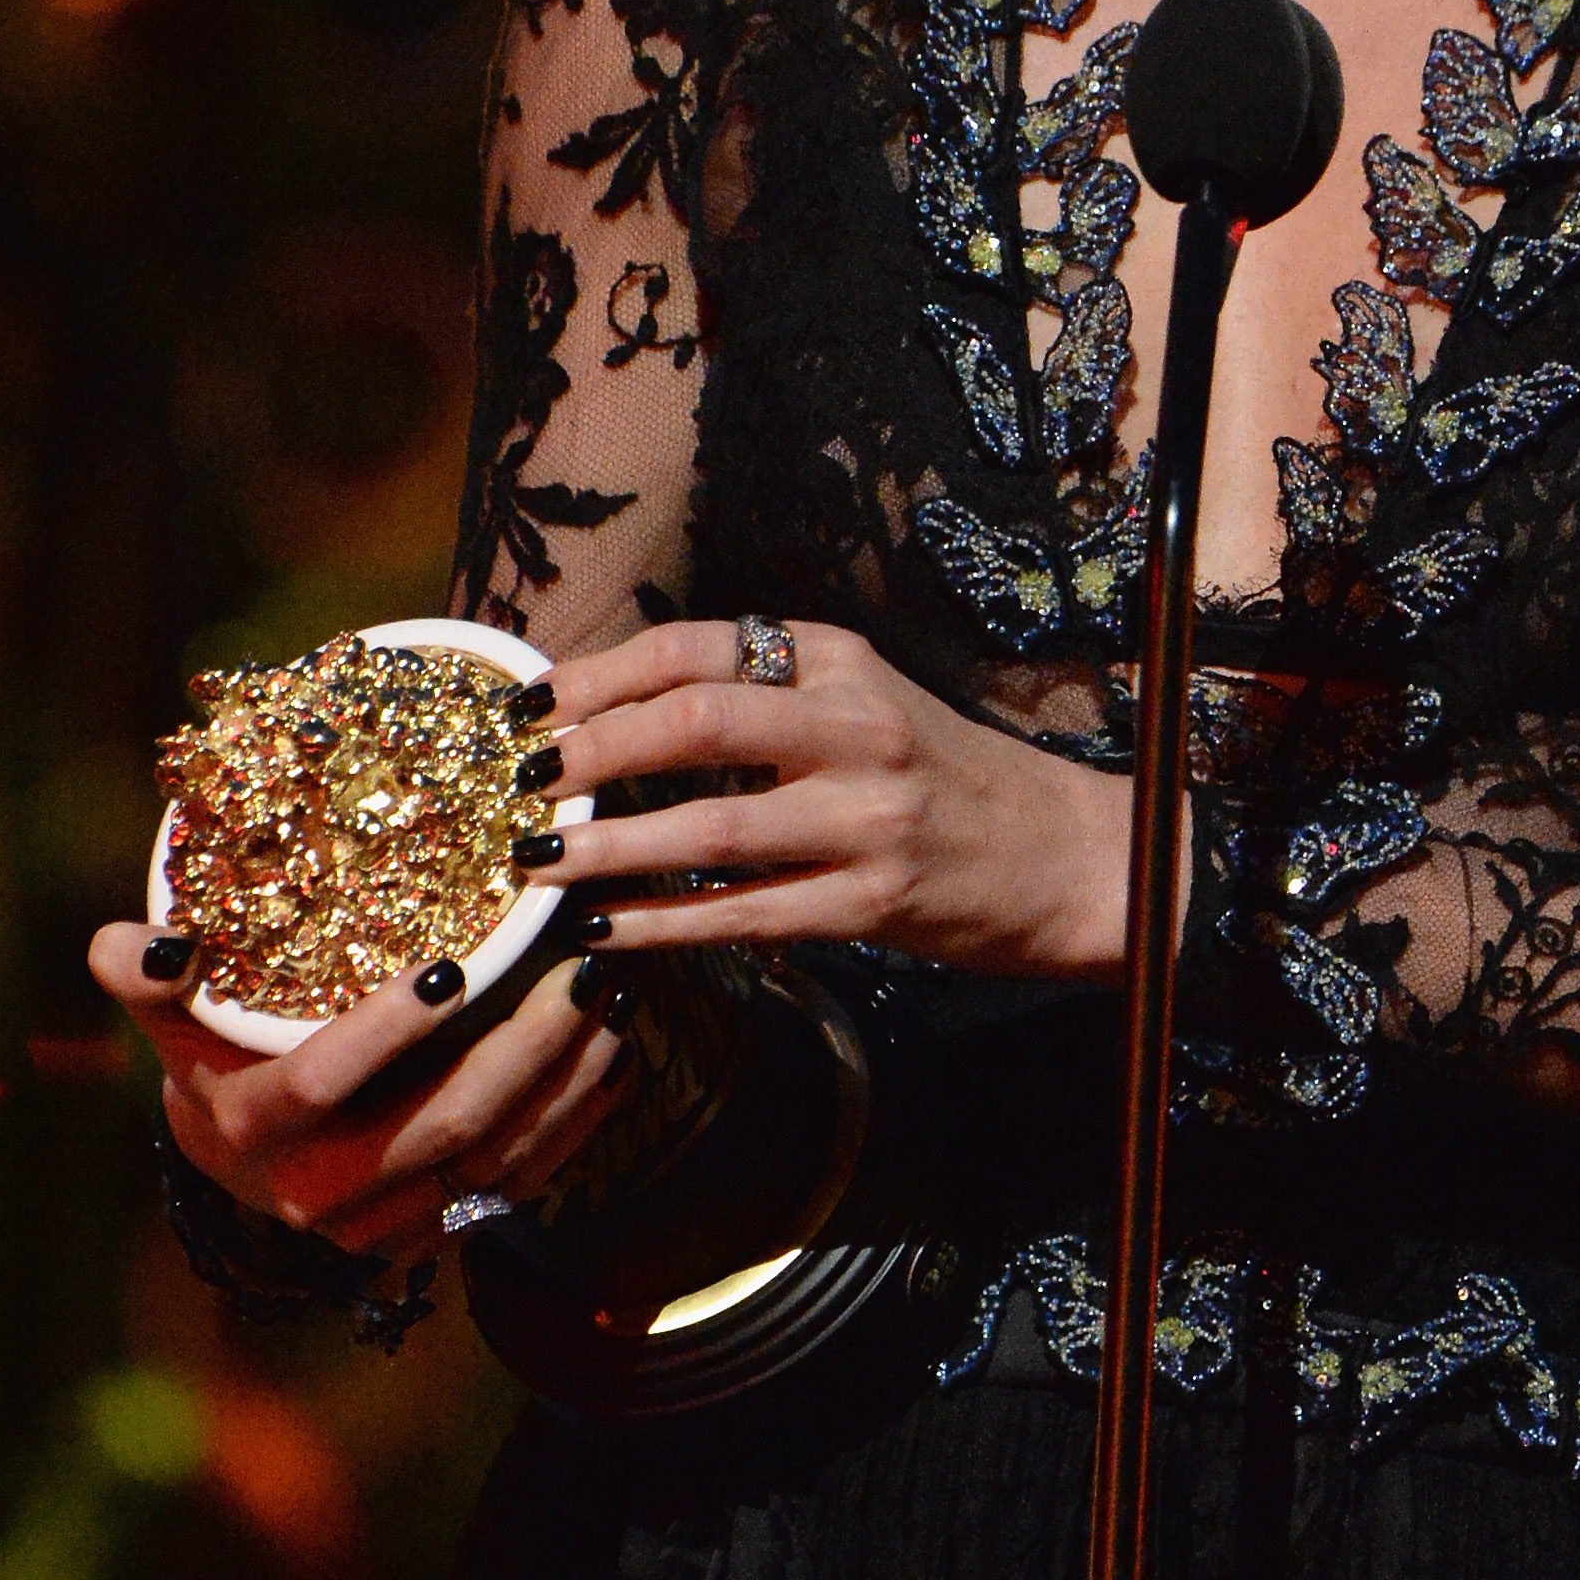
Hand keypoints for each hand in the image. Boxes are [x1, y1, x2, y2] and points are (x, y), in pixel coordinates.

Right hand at [89, 923, 635, 1262]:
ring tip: (608, 995)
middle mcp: (315, 1195)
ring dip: (563, 1079)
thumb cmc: (216, 1054)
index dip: (384, 1032)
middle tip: (578, 967)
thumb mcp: (171, 1016)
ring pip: (492, 1158)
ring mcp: (381, 1225)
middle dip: (520, 1048)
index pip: (320, 1084)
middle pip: (436, 1126)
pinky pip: (519, 1182)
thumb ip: (144, 974)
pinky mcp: (433, 1233)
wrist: (243, 1158)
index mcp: (251, 1131)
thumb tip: (143, 940)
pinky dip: (576, 1119)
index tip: (451, 965)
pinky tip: (612, 1053)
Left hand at [506, 619, 1135, 979]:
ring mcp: (867, 816)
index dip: (597, 675)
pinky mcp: (871, 902)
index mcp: (841, 660)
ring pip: (709, 826)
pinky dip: (660, 923)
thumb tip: (618, 708)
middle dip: (587, 751)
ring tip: (538, 863)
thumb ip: (766, 695)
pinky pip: (742, 914)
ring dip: (606, 847)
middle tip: (516, 783)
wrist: (1063, 852)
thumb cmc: (943, 775)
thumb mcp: (864, 700)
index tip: (527, 706)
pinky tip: (604, 931)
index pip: (696, 648)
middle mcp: (854, 725)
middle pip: (694, 719)